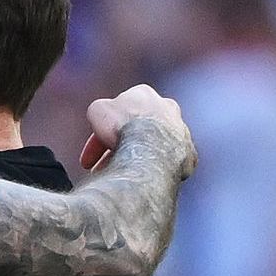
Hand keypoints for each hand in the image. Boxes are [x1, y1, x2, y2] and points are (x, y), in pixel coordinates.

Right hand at [76, 82, 190, 180]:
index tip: (87, 159)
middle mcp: (168, 109)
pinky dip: (153, 172)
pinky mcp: (189, 155)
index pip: (117, 115)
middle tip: (99, 170)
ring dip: (133, 162)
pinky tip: (140, 181)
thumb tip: (102, 118)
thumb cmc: (122, 128)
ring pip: (152, 150)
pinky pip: (168, 165)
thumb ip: (100, 111)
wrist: (149, 151)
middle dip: (117, 149)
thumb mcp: (98, 110)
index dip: (98, 136)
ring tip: (117, 180)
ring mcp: (181, 132)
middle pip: (137, 131)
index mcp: (145, 94)